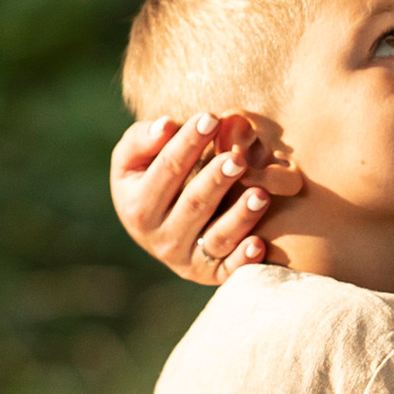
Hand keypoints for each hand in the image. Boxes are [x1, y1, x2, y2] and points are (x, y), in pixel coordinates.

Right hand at [110, 111, 301, 285]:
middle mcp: (160, 238)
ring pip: (216, 239)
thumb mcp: (132, 160)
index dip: (188, 143)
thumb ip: (142, 139)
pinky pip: (229, 270)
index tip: (211, 119)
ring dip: (239, 218)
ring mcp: (185, 259)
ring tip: (260, 194)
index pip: (167, 170)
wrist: (155, 226)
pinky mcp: (209, 275)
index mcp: (137, 206)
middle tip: (238, 158)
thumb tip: (166, 125)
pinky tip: (261, 244)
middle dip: (216, 180)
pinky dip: (244, 260)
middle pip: (193, 205)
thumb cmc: (148, 179)